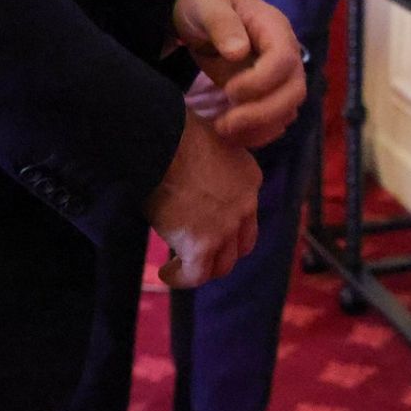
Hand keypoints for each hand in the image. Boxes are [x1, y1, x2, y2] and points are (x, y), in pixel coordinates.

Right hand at [145, 111, 261, 287]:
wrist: (160, 141)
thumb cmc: (176, 132)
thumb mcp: (210, 142)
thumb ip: (213, 163)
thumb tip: (194, 173)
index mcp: (249, 178)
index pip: (246, 212)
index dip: (227, 223)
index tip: (206, 225)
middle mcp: (246, 204)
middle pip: (242, 244)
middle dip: (223, 252)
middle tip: (200, 251)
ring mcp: (226, 227)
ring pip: (222, 265)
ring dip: (202, 268)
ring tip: (180, 265)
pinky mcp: (202, 244)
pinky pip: (196, 275)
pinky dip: (181, 278)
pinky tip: (166, 273)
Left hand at [170, 0, 305, 147]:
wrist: (201, 17)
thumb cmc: (206, 6)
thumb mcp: (208, 6)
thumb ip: (222, 24)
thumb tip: (238, 52)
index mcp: (275, 29)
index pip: (284, 60)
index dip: (260, 81)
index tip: (228, 90)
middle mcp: (287, 54)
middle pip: (294, 91)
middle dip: (263, 113)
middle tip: (225, 124)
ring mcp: (281, 76)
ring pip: (289, 110)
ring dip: (260, 127)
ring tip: (223, 130)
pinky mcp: (270, 94)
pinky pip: (277, 120)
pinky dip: (259, 133)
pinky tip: (231, 136)